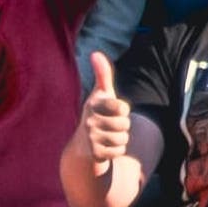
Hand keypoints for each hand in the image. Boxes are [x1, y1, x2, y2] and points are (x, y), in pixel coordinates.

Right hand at [71, 49, 138, 179]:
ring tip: (109, 137)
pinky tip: (106, 148)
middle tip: (111, 127)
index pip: (123, 107)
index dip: (123, 111)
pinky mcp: (94, 153)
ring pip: (123, 138)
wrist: (82, 146)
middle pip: (125, 124)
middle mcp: (90, 120)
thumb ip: (103, 74)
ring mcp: (91, 137)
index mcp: (93, 104)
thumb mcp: (101, 94)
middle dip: (122, 127)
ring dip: (120, 140)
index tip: (114, 111)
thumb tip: (95, 53)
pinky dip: (116, 151)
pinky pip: (119, 151)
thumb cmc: (97, 114)